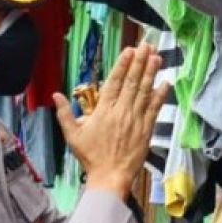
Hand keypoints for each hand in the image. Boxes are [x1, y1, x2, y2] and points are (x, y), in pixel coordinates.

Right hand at [53, 44, 168, 197]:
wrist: (110, 177)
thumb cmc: (91, 157)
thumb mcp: (72, 135)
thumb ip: (64, 113)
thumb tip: (56, 95)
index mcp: (104, 111)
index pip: (115, 82)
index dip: (123, 64)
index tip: (129, 50)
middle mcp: (121, 112)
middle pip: (132, 82)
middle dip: (140, 62)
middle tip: (147, 45)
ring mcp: (135, 120)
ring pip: (145, 92)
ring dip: (151, 73)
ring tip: (156, 57)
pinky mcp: (146, 130)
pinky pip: (155, 109)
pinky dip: (160, 95)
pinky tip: (165, 82)